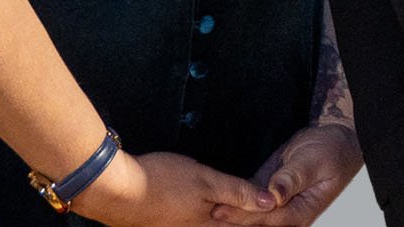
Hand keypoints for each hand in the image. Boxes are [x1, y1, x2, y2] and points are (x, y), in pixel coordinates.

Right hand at [77, 149, 265, 226]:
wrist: (116, 191)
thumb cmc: (159, 183)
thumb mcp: (205, 181)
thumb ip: (238, 192)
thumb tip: (271, 202)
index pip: (249, 226)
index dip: (268, 219)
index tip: (287, 215)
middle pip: (234, 226)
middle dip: (252, 219)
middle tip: (274, 216)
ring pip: (218, 225)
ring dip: (234, 219)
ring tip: (248, 210)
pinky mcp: (171, 224)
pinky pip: (202, 223)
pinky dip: (216, 217)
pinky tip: (214, 208)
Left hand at [210, 123, 362, 225]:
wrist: (335, 139)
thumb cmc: (331, 151)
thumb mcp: (313, 162)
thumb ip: (293, 178)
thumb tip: (275, 195)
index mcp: (301, 212)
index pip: (266, 217)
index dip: (241, 214)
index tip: (219, 210)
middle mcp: (288, 213)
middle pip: (254, 220)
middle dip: (231, 217)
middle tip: (204, 211)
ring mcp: (277, 204)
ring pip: (249, 212)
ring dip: (230, 210)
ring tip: (203, 208)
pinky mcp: (268, 190)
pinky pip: (249, 199)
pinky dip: (234, 200)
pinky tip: (217, 199)